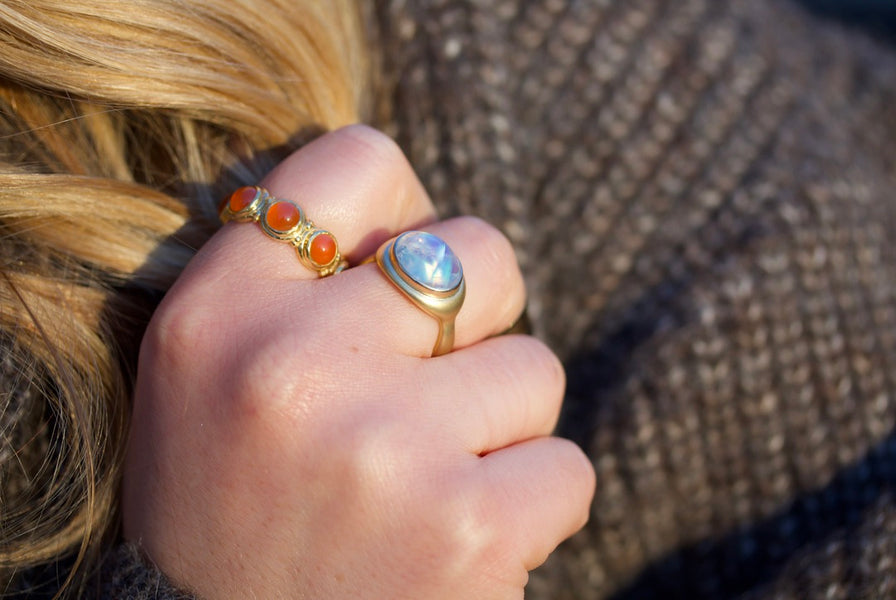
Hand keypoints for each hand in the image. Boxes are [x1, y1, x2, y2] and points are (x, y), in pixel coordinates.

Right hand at [122, 125, 594, 598]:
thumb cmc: (232, 512)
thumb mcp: (210, 376)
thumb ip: (296, 281)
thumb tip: (425, 223)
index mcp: (217, 315)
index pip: (359, 162)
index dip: (402, 211)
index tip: (395, 274)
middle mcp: (293, 369)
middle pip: (480, 253)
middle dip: (474, 319)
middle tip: (421, 393)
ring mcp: (386, 449)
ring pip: (534, 368)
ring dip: (498, 427)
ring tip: (423, 486)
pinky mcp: (468, 531)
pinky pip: (566, 468)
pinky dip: (529, 504)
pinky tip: (458, 540)